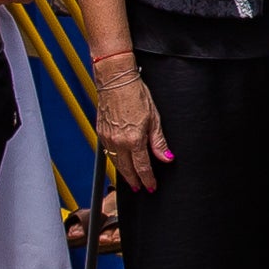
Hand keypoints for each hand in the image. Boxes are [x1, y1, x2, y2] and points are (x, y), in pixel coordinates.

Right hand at [94, 64, 167, 197]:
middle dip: (134, 181)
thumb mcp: (154, 118)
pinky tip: (120, 161)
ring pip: (115, 162)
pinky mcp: (101, 132)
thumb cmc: (136, 93)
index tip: (151, 186)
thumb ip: (159, 141)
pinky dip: (115, 159)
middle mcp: (118, 141)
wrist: (115, 80)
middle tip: (141, 188)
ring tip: (131, 179)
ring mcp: (107, 137)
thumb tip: (167, 157)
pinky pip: (107, 151)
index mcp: (133, 139)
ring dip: (123, 172)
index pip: (142, 167)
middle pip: (126, 169)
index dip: (147, 179)